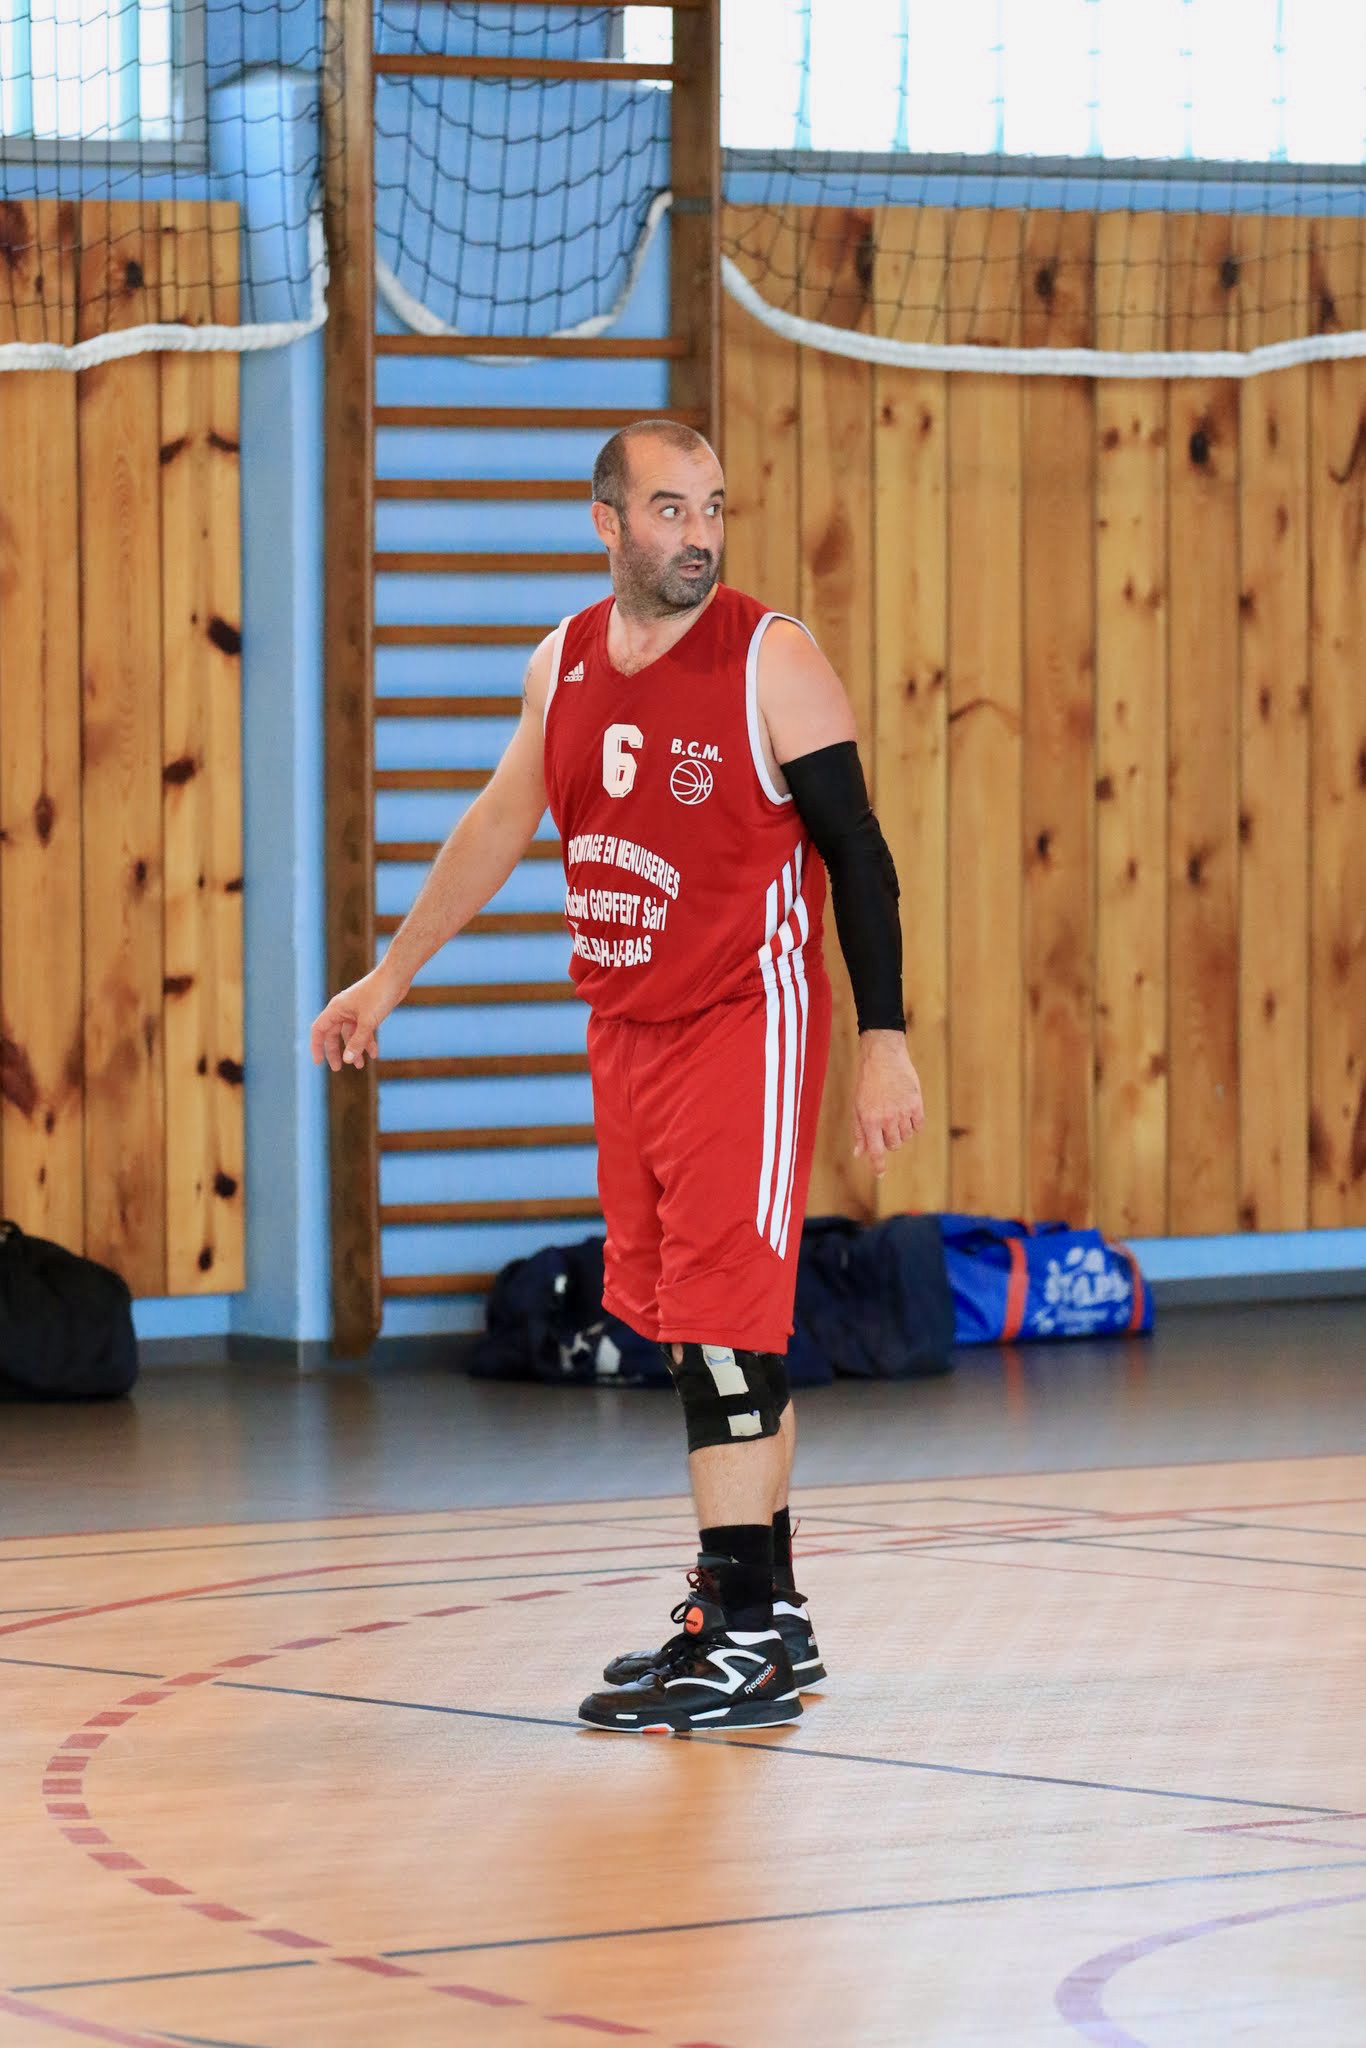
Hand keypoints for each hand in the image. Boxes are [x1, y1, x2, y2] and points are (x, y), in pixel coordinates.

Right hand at [310, 963, 405, 1072]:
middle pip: (333, 1034)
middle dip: (336, 1051)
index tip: (318, 1062)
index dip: (317, 1046)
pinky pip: (363, 1030)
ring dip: (354, 1049)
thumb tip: (348, 1059)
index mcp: (336, 1009)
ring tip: (360, 1065)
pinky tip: (374, 1054)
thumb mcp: (368, 1022)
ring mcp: (355, 1011)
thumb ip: (358, 1041)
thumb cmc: (379, 994)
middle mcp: (343, 1010)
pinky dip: (367, 1041)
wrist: (396, 977)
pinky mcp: (368, 1012)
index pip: (319, 1030)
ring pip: (350, 1034)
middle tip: (338, 1068)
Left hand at [852, 1030, 924, 1175]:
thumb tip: (859, 1153)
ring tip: (894, 1113)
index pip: (876, 1151)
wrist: (883, 1056)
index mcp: (870, 1120)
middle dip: (889, 1140)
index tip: (880, 1174)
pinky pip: (918, 1126)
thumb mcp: (857, 1106)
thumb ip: (859, 1131)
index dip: (878, 1166)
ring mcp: (903, 1112)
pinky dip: (914, 1124)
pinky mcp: (916, 1104)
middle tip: (885, 1125)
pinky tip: (907, 1111)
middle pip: (894, 1145)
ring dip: (901, 1131)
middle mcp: (887, 1119)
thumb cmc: (867, 1081)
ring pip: (906, 1136)